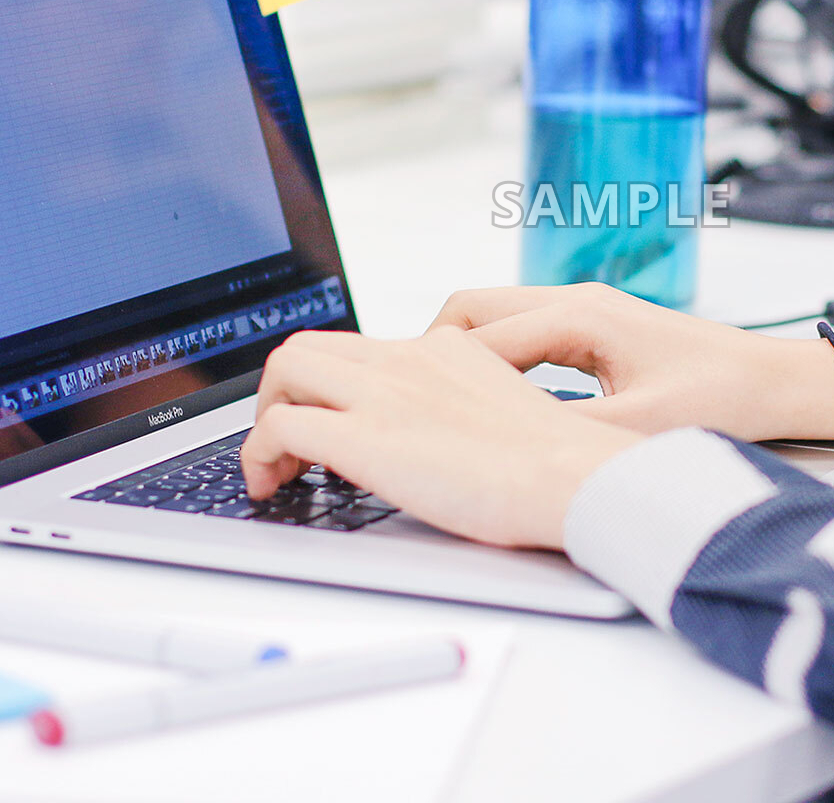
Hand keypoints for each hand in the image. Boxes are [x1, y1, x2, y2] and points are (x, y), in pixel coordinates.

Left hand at [240, 327, 641, 549]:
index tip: (331, 421)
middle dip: (284, 393)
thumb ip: (469, 409)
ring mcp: (383, 393)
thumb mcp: (508, 414)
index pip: (364, 348)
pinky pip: (278, 426)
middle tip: (292, 442)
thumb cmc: (558, 467)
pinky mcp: (364, 437)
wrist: (573, 477)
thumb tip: (444, 440)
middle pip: (310, 346)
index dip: (331, 386)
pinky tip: (275, 487)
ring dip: (266, 415)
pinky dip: (260, 455)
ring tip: (278, 465)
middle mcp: (408, 359)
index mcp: (445, 351)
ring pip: (285, 368)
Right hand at [428, 283, 833, 443]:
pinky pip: (524, 334)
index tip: (405, 405)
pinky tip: (496, 404)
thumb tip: (506, 447)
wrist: (778, 383)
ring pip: (496, 318)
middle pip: (474, 308)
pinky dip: (497, 361)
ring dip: (465, 356)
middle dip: (434, 350)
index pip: (480, 334)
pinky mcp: (597, 330)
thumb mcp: (639, 429)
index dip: (436, 371)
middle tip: (413, 402)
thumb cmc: (726, 396)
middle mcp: (577, 302)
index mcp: (582, 317)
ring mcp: (586, 312)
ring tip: (444, 407)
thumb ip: (567, 434)